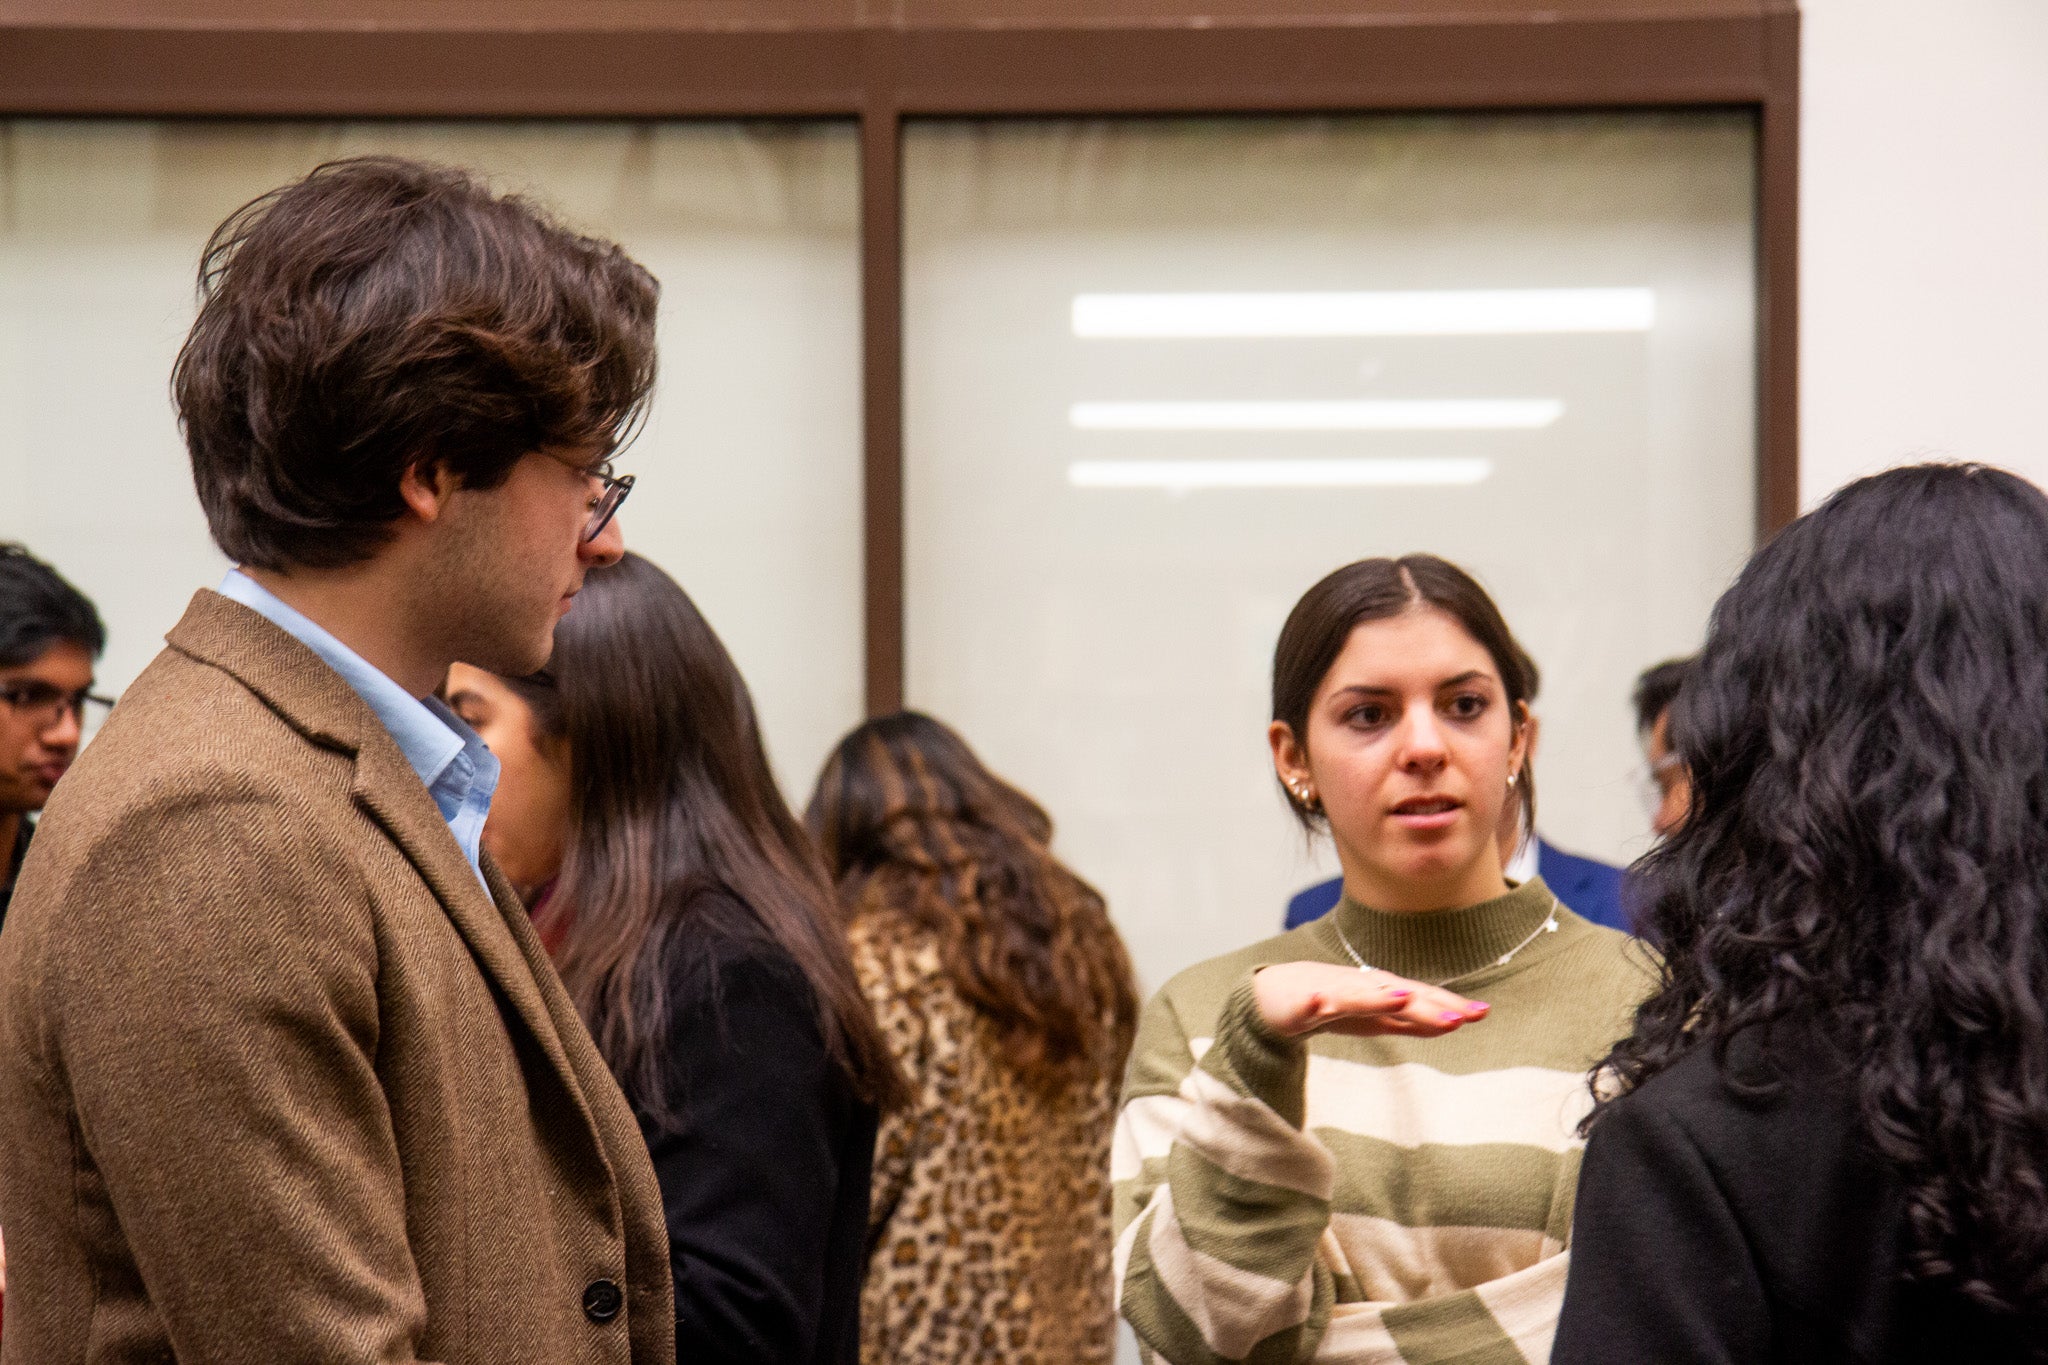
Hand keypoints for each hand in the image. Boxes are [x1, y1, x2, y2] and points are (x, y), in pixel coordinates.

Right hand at [1252, 961, 1488, 1038]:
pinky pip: (1309, 1004)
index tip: (1482, 1013)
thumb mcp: (1374, 1017)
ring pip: (1357, 996)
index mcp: (1380, 994)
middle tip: (1459, 1017)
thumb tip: (1452, 1024)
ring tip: (1404, 998)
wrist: (1274, 994)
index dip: (1449, 1006)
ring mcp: (1330, 993)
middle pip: (1397, 997)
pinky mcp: (1300, 1003)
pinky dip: (1316, 1001)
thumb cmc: (1329, 1002)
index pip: (1420, 999)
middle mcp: (1361, 988)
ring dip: (1378, 996)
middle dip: (1426, 1005)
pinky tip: (1322, 1003)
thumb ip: (1410, 1021)